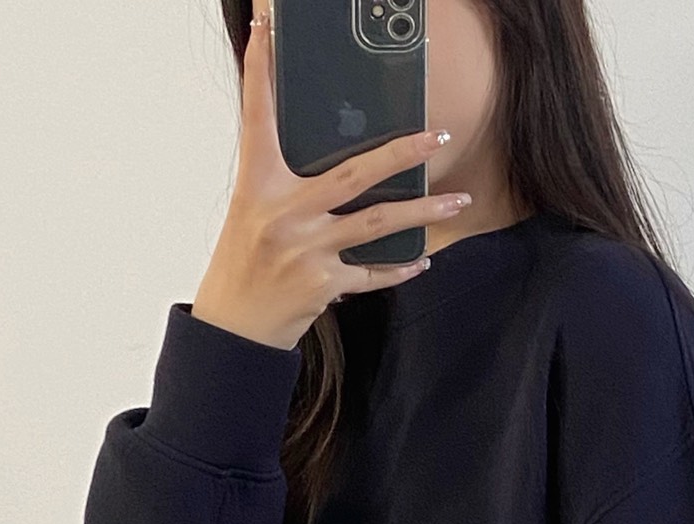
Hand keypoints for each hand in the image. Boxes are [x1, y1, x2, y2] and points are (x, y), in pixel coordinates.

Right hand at [190, 12, 473, 351]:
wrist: (235, 325)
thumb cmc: (244, 260)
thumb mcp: (253, 210)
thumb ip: (286, 182)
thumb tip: (338, 162)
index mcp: (259, 185)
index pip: (258, 117)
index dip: (259, 71)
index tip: (264, 29)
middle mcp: (285, 214)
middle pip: (354, 175)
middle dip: (401, 153)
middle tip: (438, 137)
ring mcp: (308, 250)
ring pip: (378, 225)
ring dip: (424, 211)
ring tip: (458, 200)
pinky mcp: (324, 284)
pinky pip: (373, 273)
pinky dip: (399, 267)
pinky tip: (422, 259)